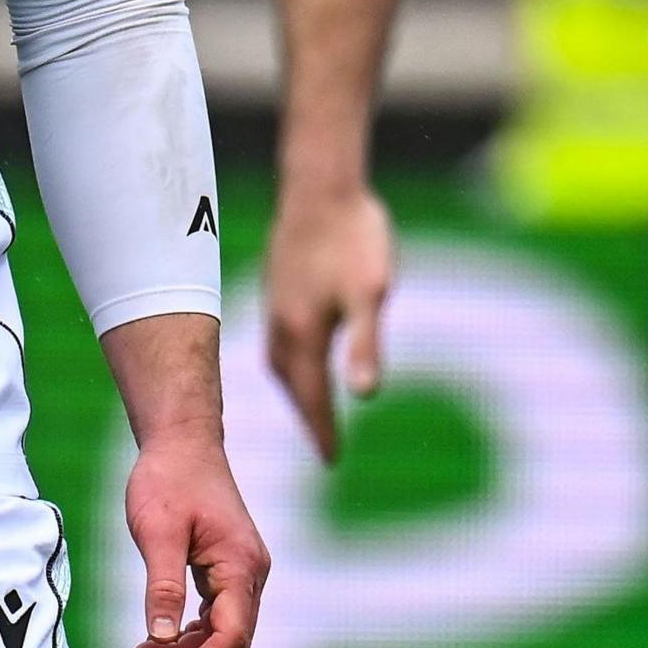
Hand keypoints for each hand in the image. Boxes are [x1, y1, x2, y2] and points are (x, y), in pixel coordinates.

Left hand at [122, 434, 267, 647]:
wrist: (182, 441)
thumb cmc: (168, 479)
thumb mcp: (157, 533)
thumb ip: (162, 586)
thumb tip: (161, 639)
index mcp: (240, 565)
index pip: (232, 635)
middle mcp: (250, 572)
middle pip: (232, 639)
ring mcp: (242, 569)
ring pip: (223, 628)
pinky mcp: (227, 565)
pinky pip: (216, 611)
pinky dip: (190, 629)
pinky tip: (159, 639)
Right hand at [265, 177, 393, 462]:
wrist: (321, 186)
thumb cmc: (353, 237)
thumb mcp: (371, 293)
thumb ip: (365, 344)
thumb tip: (365, 396)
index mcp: (303, 331)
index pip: (311, 396)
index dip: (322, 430)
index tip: (333, 461)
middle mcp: (282, 323)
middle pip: (291, 384)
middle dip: (306, 415)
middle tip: (324, 445)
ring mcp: (275, 304)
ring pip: (281, 362)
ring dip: (295, 389)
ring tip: (311, 408)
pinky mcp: (278, 287)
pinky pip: (278, 340)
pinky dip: (289, 361)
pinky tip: (300, 354)